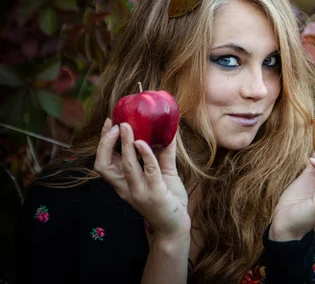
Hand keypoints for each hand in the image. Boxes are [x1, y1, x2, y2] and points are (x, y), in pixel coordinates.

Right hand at [94, 118, 190, 238]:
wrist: (175, 226)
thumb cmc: (168, 199)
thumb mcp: (163, 173)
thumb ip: (163, 154)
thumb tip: (167, 131)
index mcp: (123, 183)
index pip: (104, 161)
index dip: (104, 142)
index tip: (109, 122)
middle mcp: (125, 188)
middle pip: (104, 165)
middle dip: (106, 143)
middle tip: (116, 124)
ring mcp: (139, 191)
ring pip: (126, 166)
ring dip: (125, 144)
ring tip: (126, 127)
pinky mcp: (154, 194)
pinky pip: (149, 171)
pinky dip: (146, 155)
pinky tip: (144, 143)